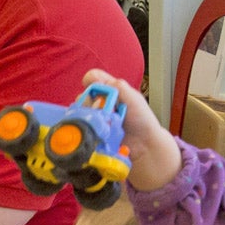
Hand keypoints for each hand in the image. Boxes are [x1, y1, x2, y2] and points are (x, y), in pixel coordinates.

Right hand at [85, 70, 180, 190]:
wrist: (144, 145)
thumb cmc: (142, 120)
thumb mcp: (134, 98)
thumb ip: (118, 87)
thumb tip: (98, 80)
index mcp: (110, 90)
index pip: (93, 78)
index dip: (89, 80)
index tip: (90, 86)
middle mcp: (100, 102)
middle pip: (83, 96)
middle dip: (88, 101)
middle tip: (99, 108)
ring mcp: (95, 118)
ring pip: (80, 112)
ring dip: (88, 115)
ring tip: (102, 122)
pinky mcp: (93, 131)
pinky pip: (82, 127)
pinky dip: (86, 127)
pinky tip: (97, 130)